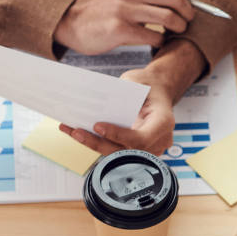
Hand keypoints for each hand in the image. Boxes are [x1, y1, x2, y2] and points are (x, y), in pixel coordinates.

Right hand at [53, 0, 195, 55]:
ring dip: (178, 29)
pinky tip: (156, 41)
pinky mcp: (120, 28)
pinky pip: (155, 37)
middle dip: (188, 15)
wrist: (76, 22)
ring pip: (169, 18)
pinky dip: (161, 42)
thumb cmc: (111, 9)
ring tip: (172, 32)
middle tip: (184, 23)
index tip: (190, 7)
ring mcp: (125, 8)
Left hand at [60, 39, 205, 155]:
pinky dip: (96, 142)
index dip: (119, 135)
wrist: (157, 91)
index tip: (97, 126)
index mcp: (163, 123)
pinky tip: (78, 133)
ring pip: (118, 154)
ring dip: (93, 144)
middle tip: (77, 132)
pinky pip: (115, 150)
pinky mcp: (136, 151)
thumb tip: (97, 101)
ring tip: (72, 131)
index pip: (141, 138)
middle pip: (126, 151)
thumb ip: (122, 92)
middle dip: (99, 143)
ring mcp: (149, 149)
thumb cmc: (148, 85)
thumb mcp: (137, 81)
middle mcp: (159, 140)